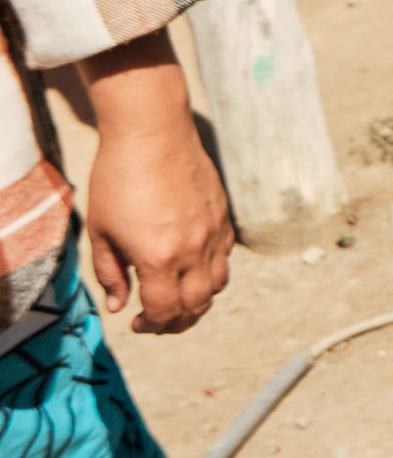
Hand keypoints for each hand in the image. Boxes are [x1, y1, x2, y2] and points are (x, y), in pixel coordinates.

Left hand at [79, 36, 233, 332]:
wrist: (152, 132)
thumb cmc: (118, 177)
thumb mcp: (102, 231)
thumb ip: (110, 272)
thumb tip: (120, 305)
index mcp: (158, 258)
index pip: (164, 311)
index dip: (151, 325)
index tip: (137, 323)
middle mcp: (193, 251)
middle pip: (196, 306)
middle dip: (177, 322)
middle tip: (159, 321)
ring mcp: (213, 233)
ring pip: (217, 285)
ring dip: (199, 300)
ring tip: (179, 298)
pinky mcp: (223, 215)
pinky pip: (225, 257)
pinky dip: (211, 271)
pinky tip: (192, 265)